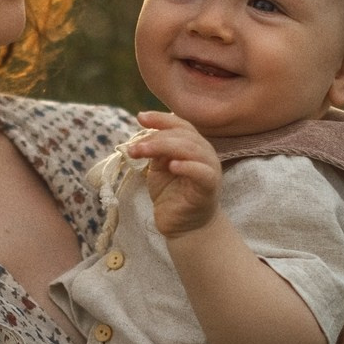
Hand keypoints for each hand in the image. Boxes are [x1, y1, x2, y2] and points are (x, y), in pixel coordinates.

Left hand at [129, 110, 220, 238]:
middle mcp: (205, 153)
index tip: (140, 117)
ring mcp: (210, 169)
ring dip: (164, 147)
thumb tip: (143, 134)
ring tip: (142, 152)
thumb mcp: (159, 168)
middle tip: (134, 147)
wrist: (184, 226)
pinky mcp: (209, 187)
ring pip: (191, 149)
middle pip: (184, 135)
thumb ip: (156, 150)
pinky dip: (187, 166)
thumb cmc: (172, 195)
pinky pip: (202, 172)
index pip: (180, 125)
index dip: (161, 119)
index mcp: (193, 145)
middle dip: (156, 137)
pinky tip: (171, 165)